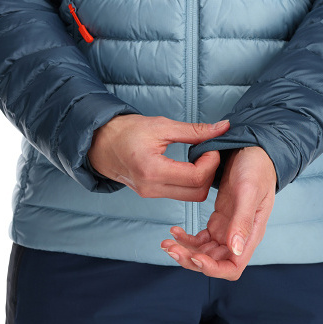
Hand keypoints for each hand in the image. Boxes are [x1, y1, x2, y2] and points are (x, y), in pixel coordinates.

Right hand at [87, 115, 229, 200]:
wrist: (100, 142)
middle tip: (207, 153)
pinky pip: (180, 195)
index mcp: (152, 170)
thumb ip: (194, 130)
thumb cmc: (126, 131)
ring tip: (197, 158)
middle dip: (210, 173)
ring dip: (201, 179)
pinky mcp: (151, 194)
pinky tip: (188, 165)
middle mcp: (151, 188)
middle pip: (197, 193)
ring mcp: (150, 194)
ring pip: (191, 197)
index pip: (196, 177)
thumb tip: (222, 128)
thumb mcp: (162, 125)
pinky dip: (190, 182)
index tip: (211, 147)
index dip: (211, 162)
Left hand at [160, 146, 276, 279]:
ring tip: (166, 241)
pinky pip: (200, 239)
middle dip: (191, 259)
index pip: (232, 267)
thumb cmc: (257, 167)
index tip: (195, 256)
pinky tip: (174, 230)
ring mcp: (227, 229)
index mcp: (251, 234)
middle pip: (213, 263)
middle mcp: (239, 236)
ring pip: (204, 252)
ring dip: (184, 250)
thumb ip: (242, 221)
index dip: (212, 268)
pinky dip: (186, 238)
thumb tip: (235, 251)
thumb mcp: (249, 191)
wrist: (253, 150)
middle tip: (170, 247)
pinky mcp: (218, 221)